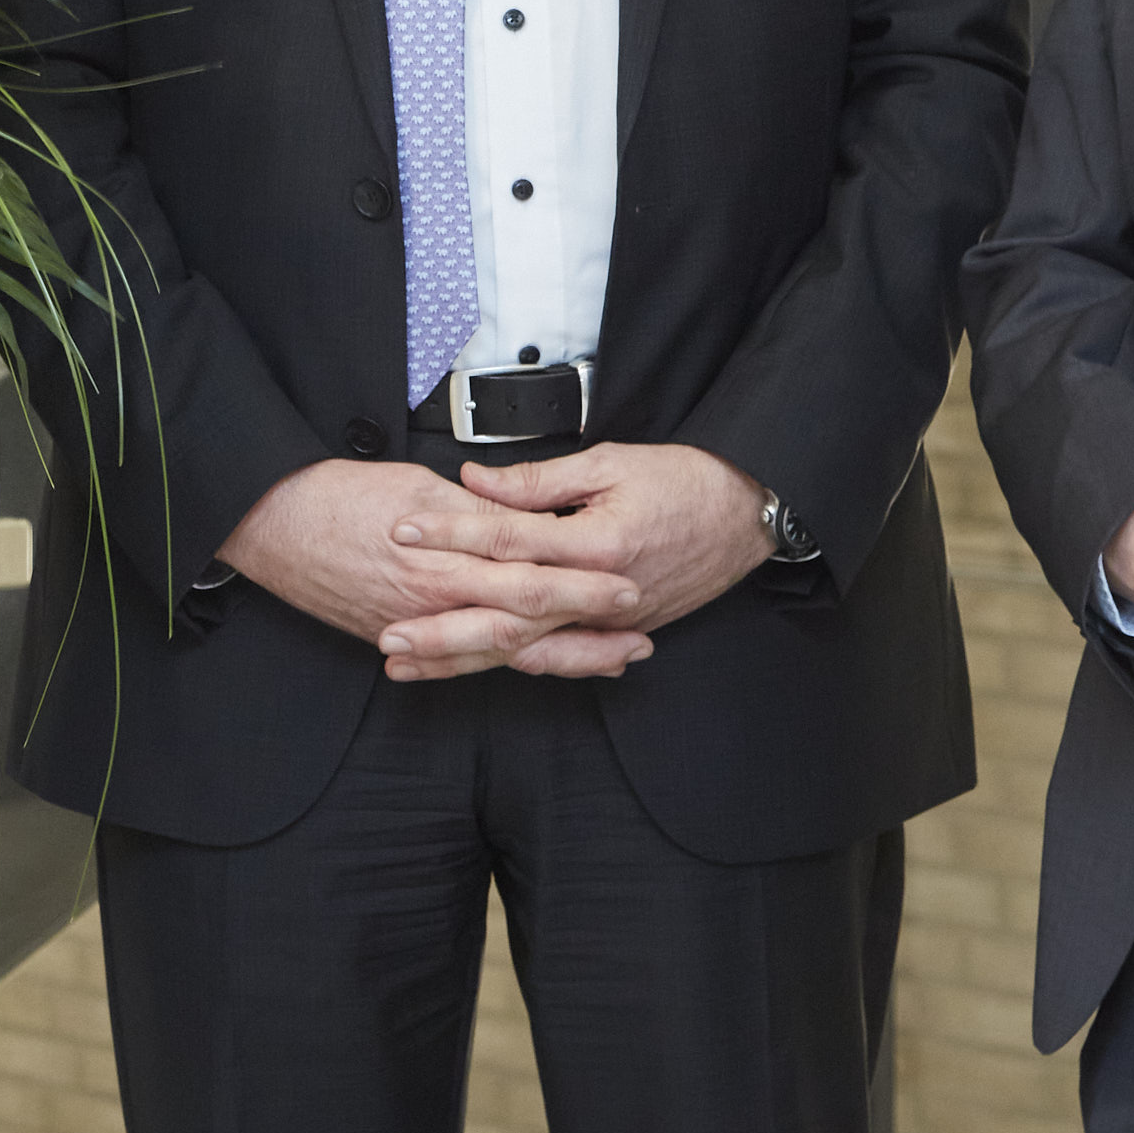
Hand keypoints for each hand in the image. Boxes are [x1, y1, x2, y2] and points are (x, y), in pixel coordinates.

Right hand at [212, 457, 649, 678]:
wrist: (268, 525)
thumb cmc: (336, 496)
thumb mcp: (416, 484)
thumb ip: (477, 510)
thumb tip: (528, 520)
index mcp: (446, 561)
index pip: (531, 577)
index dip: (583, 584)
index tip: (628, 583)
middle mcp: (435, 604)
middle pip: (526, 627)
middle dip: (586, 635)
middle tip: (637, 638)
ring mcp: (415, 629)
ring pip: (499, 653)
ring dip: (558, 660)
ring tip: (607, 660)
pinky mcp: (396, 637)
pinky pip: (460, 661)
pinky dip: (503, 667)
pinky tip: (532, 666)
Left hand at [377, 443, 771, 681]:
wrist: (746, 514)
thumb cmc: (684, 481)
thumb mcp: (609, 463)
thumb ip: (537, 482)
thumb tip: (475, 483)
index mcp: (596, 545)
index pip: (507, 541)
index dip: (450, 535)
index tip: (401, 533)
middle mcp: (601, 594)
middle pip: (507, 617)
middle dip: (443, 630)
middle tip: (387, 636)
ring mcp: (610, 621)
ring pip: (527, 648)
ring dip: (466, 658)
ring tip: (413, 663)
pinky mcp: (618, 633)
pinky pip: (559, 656)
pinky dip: (513, 665)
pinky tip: (472, 669)